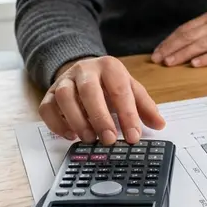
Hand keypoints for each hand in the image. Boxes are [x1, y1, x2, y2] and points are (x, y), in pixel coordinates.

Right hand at [40, 56, 164, 144]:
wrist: (82, 70)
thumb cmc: (109, 83)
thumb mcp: (130, 88)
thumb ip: (144, 106)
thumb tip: (160, 124)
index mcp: (109, 67)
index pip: (120, 90)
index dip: (127, 114)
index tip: (133, 136)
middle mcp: (84, 70)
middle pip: (89, 90)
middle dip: (100, 117)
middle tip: (110, 140)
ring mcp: (64, 80)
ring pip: (64, 97)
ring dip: (77, 120)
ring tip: (90, 139)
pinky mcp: (49, 93)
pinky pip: (47, 107)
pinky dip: (56, 123)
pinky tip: (70, 135)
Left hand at [151, 9, 206, 67]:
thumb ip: (205, 29)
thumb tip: (182, 42)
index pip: (185, 29)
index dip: (169, 41)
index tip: (157, 52)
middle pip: (189, 36)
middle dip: (171, 49)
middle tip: (158, 60)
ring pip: (201, 45)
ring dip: (184, 54)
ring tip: (170, 63)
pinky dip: (206, 58)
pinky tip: (195, 64)